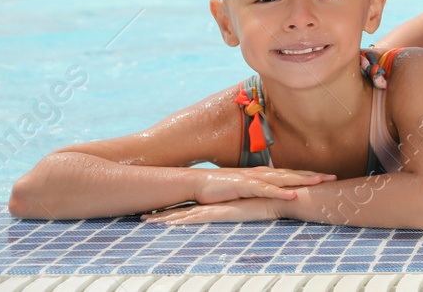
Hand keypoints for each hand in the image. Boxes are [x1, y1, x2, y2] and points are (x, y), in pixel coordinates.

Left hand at [142, 196, 282, 224]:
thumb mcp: (252, 207)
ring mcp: (216, 207)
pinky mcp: (221, 212)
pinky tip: (167, 225)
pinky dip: (180, 222)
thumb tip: (241, 215)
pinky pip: (196, 218)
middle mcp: (214, 204)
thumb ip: (243, 209)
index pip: (192, 207)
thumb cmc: (269, 202)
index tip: (157, 213)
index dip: (174, 210)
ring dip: (164, 218)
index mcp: (219, 203)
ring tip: (145, 221)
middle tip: (142, 217)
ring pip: (184, 214)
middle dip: (161, 213)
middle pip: (182, 209)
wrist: (280, 197)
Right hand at [194, 166, 334, 203]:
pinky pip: (266, 190)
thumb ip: (261, 190)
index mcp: (265, 174)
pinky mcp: (245, 186)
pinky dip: (280, 192)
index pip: (292, 174)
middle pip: (294, 174)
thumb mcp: (246, 189)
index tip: (329, 177)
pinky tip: (293, 195)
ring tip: (320, 183)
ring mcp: (255, 178)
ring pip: (284, 179)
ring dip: (303, 180)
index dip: (311, 175)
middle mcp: (263, 173)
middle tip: (334, 178)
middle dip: (314, 175)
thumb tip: (275, 195)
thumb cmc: (223, 187)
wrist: (200, 183)